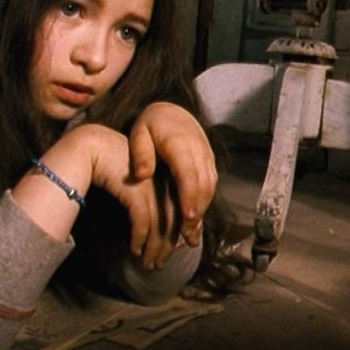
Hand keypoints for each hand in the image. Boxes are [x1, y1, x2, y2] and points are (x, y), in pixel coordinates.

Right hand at [82, 125, 175, 269]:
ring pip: (159, 224)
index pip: (183, 210)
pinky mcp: (134, 190)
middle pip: (173, 221)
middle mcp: (164, 182)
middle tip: (160, 264)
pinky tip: (135, 249)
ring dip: (153, 248)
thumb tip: (166, 228)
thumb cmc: (116, 167)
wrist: (92, 147)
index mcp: (171, 178)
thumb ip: (153, 200)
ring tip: (149, 264)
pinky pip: (141, 221)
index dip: (182, 233)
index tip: (180, 250)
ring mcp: (151, 187)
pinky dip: (139, 239)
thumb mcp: (139, 183)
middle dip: (167, 246)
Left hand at [128, 102, 216, 246]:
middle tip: (186, 236)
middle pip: (203, 185)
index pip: (189, 173)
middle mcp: (199, 151)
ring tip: (190, 237)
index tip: (188, 216)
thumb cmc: (152, 125)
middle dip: (197, 211)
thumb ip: (140, 153)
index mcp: (180, 143)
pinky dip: (203, 205)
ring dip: (202, 212)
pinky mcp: (209, 165)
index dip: (190, 196)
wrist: (174, 113)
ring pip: (209, 188)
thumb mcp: (139, 132)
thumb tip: (141, 175)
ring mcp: (207, 158)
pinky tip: (194, 224)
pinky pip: (210, 187)